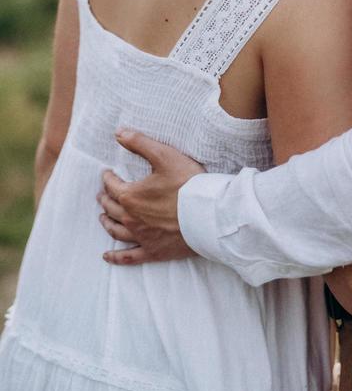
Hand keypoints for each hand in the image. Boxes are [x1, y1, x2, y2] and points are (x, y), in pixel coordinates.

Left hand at [99, 129, 204, 265]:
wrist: (208, 215)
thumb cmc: (188, 184)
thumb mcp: (164, 156)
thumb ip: (140, 143)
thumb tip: (119, 133)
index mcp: (131, 196)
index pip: (112, 186)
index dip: (107, 178)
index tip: (107, 174)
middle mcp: (131, 219)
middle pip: (111, 208)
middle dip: (105, 198)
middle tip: (103, 193)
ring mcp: (141, 237)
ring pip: (116, 231)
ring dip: (107, 223)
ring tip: (103, 217)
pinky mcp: (153, 251)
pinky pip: (129, 257)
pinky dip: (116, 257)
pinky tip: (107, 256)